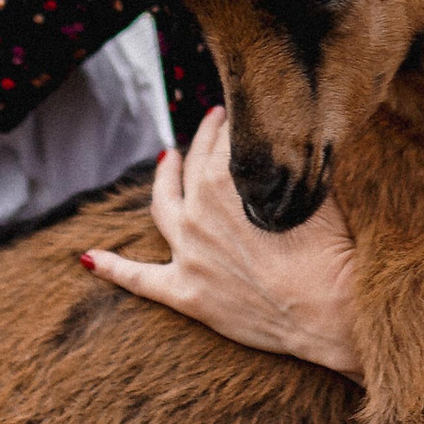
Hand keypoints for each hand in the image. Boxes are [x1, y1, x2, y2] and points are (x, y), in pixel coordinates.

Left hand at [80, 111, 361, 374]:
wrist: (332, 312)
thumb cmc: (334, 251)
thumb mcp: (317, 188)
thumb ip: (296, 160)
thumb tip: (296, 136)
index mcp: (228, 179)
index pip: (227, 138)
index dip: (236, 122)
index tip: (243, 111)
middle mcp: (199, 210)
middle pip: (194, 165)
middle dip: (204, 139)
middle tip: (214, 122)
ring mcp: (188, 253)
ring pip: (162, 206)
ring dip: (162, 179)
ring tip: (166, 159)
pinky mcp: (186, 294)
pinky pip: (140, 280)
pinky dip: (112, 268)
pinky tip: (89, 258)